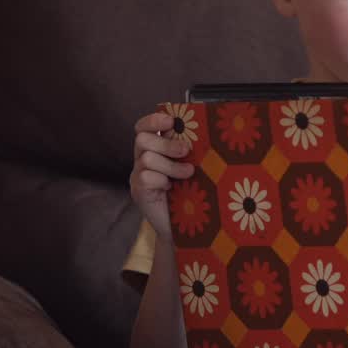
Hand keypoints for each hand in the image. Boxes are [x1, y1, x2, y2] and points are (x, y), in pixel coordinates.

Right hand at [129, 111, 194, 239]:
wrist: (185, 226)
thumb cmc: (192, 192)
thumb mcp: (193, 166)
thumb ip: (191, 150)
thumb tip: (209, 132)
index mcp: (156, 149)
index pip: (144, 127)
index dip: (153, 120)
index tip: (171, 121)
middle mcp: (143, 160)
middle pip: (143, 139)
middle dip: (167, 144)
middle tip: (186, 151)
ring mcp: (138, 176)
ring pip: (146, 158)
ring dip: (171, 165)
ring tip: (188, 174)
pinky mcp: (138, 191)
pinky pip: (146, 177)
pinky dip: (162, 180)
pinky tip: (171, 189)